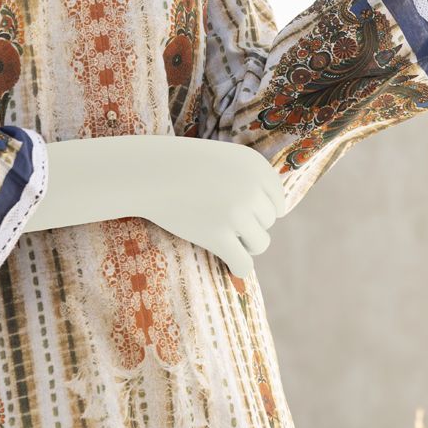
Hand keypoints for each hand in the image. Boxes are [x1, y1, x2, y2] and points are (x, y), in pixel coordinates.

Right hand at [140, 138, 286, 278]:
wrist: (149, 171)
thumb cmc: (185, 166)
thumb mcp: (225, 161)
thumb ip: (251, 180)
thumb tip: (278, 213)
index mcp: (257, 166)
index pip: (278, 203)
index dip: (259, 211)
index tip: (239, 212)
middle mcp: (251, 188)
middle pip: (268, 223)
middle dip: (248, 226)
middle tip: (219, 219)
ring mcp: (235, 213)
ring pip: (260, 244)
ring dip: (244, 245)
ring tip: (221, 236)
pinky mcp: (218, 235)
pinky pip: (244, 263)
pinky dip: (239, 267)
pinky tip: (229, 264)